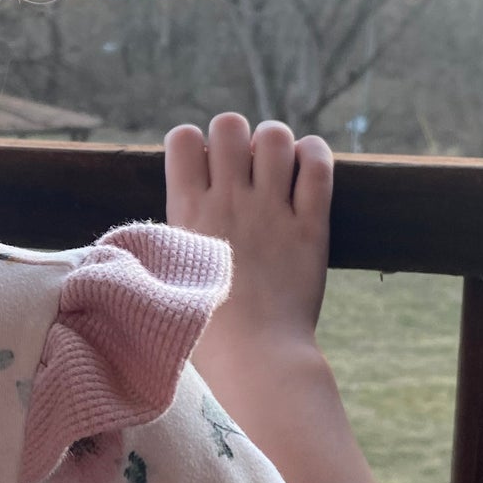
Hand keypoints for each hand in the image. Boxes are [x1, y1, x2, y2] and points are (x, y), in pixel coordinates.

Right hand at [164, 114, 332, 366]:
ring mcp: (272, 210)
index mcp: (186, 211)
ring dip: (275, 145)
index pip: (182, 137)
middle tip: (243, 170)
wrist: (252, 359)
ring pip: (276, 136)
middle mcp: (228, 201)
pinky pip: (318, 164)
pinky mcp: (310, 226)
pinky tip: (306, 170)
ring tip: (276, 170)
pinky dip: (313, 156)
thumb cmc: (200, 328)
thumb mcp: (164, 276)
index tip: (204, 172)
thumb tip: (165, 222)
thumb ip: (165, 241)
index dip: (194, 145)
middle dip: (236, 138)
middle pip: (229, 124)